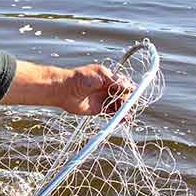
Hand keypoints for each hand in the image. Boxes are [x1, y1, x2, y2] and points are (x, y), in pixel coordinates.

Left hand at [0, 60, 135, 115]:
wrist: (63, 90)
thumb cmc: (79, 79)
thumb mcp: (100, 76)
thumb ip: (115, 82)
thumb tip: (130, 87)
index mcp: (107, 77)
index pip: (123, 83)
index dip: (128, 88)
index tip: (132, 93)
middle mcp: (106, 88)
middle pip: (122, 95)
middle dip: (126, 100)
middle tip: (125, 104)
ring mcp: (102, 99)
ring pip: (118, 105)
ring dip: (124, 110)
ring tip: (126, 115)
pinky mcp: (98, 109)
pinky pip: (111, 113)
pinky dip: (118, 117)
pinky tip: (123, 119)